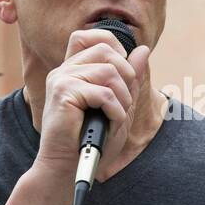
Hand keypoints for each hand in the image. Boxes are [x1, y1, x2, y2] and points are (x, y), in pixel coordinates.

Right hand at [33, 28, 150, 182]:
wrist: (66, 168)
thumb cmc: (91, 142)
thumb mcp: (118, 105)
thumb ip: (129, 78)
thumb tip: (143, 49)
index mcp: (73, 70)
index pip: (92, 36)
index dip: (114, 46)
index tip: (123, 73)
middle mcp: (64, 70)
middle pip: (105, 49)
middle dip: (126, 75)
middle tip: (123, 102)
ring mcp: (61, 80)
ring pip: (109, 72)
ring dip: (122, 97)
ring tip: (116, 116)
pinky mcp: (63, 93)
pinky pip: (104, 93)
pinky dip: (116, 110)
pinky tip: (110, 123)